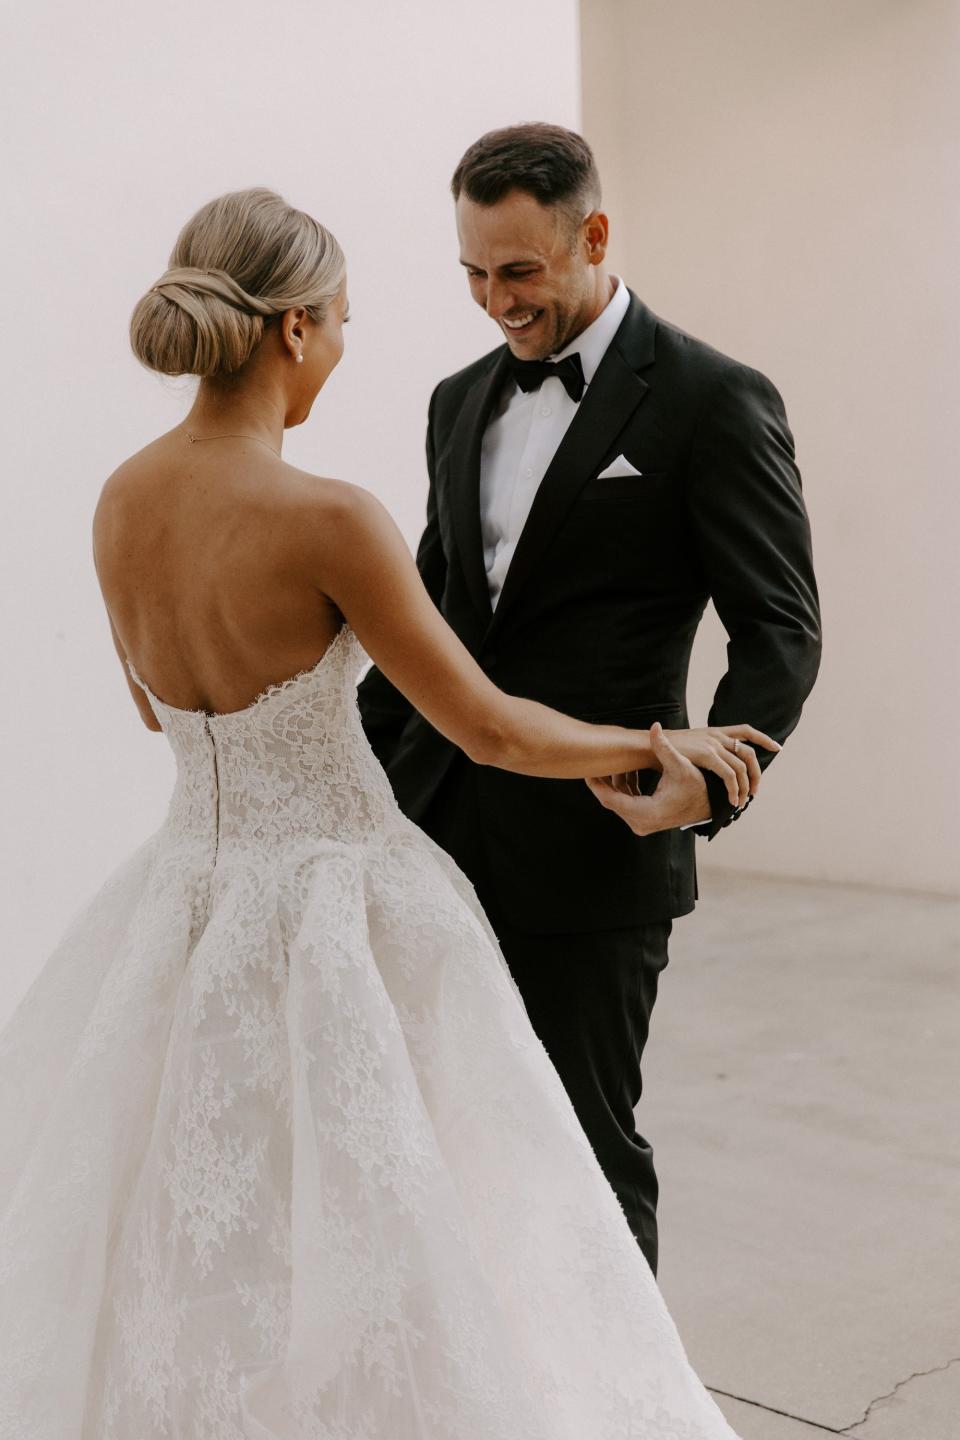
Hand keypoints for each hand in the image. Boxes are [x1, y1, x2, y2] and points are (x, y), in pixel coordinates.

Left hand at [585, 723, 765, 836]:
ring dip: (613, 782)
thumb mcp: (681, 766)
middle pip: (610, 800)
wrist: (710, 805)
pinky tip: (627, 770)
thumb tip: (655, 726)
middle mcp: (640, 823)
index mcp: (646, 812)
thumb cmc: (698, 786)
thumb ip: (664, 747)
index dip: (596, 782)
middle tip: (593, 759)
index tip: (586, 767)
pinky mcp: (643, 821)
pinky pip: (625, 803)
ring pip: (617, 801)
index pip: (609, 799)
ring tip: (608, 761)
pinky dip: (624, 788)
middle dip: (602, 779)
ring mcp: (641, 824)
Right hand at [661, 723, 779, 808]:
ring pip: (741, 767)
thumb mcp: (687, 749)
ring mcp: (713, 745)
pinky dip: (734, 789)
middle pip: (749, 753)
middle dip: (757, 773)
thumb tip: (710, 771)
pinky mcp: (707, 755)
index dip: (763, 738)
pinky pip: (729, 775)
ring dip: (746, 787)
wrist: (647, 747)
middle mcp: (716, 736)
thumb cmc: (664, 752)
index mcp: (714, 733)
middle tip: (755, 791)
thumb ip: (702, 756)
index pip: (745, 731)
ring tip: (742, 801)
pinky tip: (733, 801)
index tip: (777, 748)